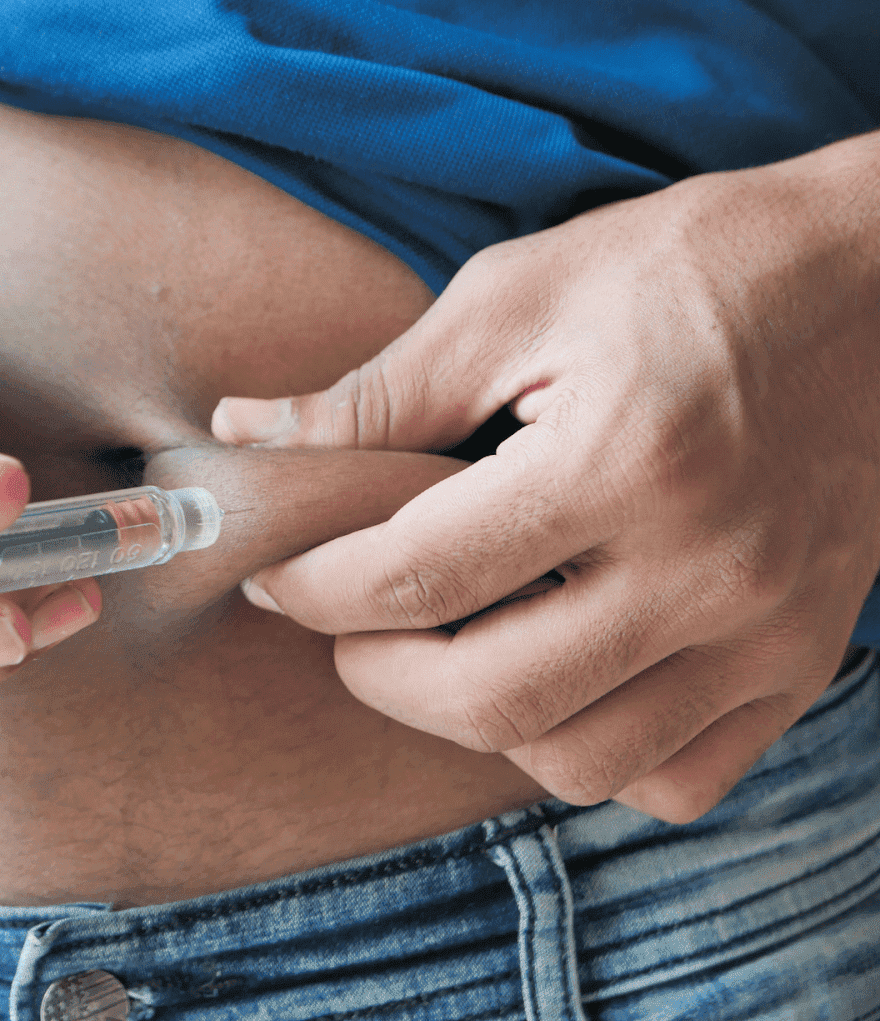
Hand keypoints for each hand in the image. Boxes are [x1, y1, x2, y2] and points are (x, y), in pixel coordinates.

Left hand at [212, 137, 879, 821]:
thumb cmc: (689, 266)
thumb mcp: (517, 296)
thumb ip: (375, 393)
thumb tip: (241, 434)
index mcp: (624, 460)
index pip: (418, 578)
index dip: (312, 588)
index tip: (276, 574)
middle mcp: (707, 569)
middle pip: (489, 701)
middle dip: (375, 672)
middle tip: (347, 621)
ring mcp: (768, 631)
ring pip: (578, 762)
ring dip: (476, 721)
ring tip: (445, 646)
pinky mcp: (805, 661)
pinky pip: (678, 780)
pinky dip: (595, 754)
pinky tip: (560, 678)